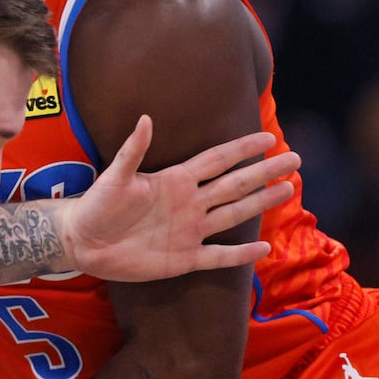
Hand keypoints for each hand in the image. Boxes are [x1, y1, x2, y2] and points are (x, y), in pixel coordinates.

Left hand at [66, 116, 299, 281]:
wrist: (83, 241)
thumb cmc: (96, 205)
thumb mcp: (114, 177)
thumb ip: (132, 151)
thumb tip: (145, 118)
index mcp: (175, 181)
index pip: (217, 160)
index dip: (242, 149)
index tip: (269, 138)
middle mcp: (189, 204)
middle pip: (235, 185)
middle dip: (263, 173)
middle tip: (294, 160)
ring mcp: (189, 231)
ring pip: (233, 215)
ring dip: (260, 203)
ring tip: (287, 190)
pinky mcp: (183, 259)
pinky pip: (218, 257)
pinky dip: (240, 254)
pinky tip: (264, 249)